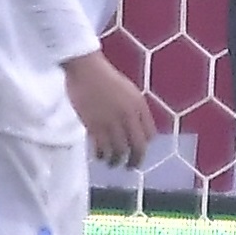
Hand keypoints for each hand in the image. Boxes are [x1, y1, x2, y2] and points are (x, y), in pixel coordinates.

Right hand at [61, 50, 154, 169]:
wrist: (86, 68)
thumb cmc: (104, 76)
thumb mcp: (127, 90)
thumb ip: (133, 108)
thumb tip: (133, 127)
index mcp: (139, 105)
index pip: (149, 134)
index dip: (144, 144)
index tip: (136, 148)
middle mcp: (128, 116)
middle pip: (138, 147)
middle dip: (135, 160)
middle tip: (130, 166)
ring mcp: (112, 121)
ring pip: (120, 151)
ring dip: (117, 161)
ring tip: (112, 163)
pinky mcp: (95, 125)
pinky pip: (102, 148)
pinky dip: (102, 156)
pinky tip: (100, 157)